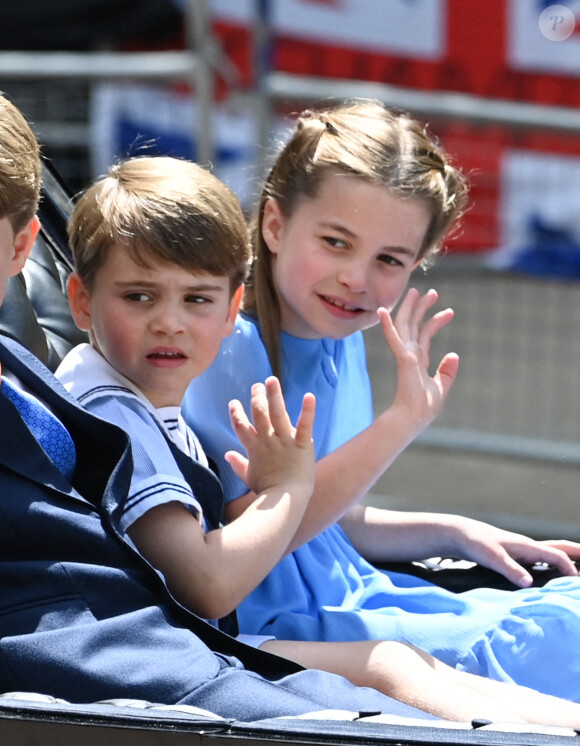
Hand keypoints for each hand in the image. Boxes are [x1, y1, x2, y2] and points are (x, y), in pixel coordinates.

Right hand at [225, 376, 315, 499]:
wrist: (284, 500)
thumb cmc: (267, 491)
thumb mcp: (248, 477)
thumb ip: (238, 464)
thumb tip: (227, 455)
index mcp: (254, 448)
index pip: (241, 426)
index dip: (236, 413)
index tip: (234, 402)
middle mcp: (267, 440)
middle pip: (259, 414)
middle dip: (257, 398)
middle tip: (257, 385)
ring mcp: (284, 441)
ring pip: (277, 413)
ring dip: (274, 395)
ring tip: (272, 380)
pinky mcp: (302, 444)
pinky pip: (305, 424)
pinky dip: (308, 410)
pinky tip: (309, 395)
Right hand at [378, 288, 458, 430]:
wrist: (413, 419)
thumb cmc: (424, 408)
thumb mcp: (441, 387)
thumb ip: (447, 371)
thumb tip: (454, 354)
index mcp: (418, 361)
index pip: (426, 335)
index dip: (436, 321)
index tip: (450, 311)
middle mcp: (410, 355)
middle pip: (414, 325)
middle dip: (422, 308)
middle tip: (432, 292)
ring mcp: (405, 355)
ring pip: (406, 326)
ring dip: (410, 308)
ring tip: (419, 292)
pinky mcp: (403, 359)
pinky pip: (394, 339)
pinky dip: (388, 325)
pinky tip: (383, 311)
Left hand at [449, 518, 579, 586]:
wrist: (460, 534)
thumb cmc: (475, 543)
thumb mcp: (491, 557)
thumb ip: (509, 569)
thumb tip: (528, 583)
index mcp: (526, 546)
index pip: (556, 556)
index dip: (569, 568)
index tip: (576, 584)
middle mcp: (528, 546)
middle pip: (560, 547)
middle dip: (578, 553)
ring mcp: (522, 549)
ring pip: (552, 552)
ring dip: (568, 558)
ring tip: (579, 569)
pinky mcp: (515, 555)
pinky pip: (542, 558)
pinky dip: (553, 563)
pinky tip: (552, 573)